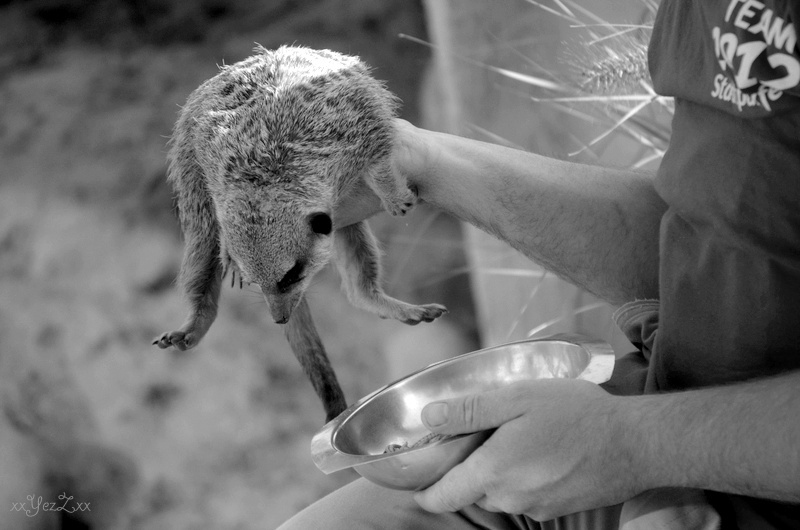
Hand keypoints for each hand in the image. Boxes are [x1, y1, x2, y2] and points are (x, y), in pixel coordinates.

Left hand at [413, 379, 645, 520]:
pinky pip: (527, 496)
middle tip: (483, 437)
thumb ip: (470, 411)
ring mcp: (537, 508)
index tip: (418, 486)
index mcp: (494, 471)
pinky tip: (543, 451)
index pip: (443, 496)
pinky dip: (525, 478)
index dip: (426, 492)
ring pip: (501, 493)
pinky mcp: (558, 509)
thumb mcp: (518, 398)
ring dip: (500, 472)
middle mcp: (511, 497)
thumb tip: (430, 416)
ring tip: (518, 439)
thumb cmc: (576, 415)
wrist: (635, 443)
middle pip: (473, 491)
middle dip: (471, 469)